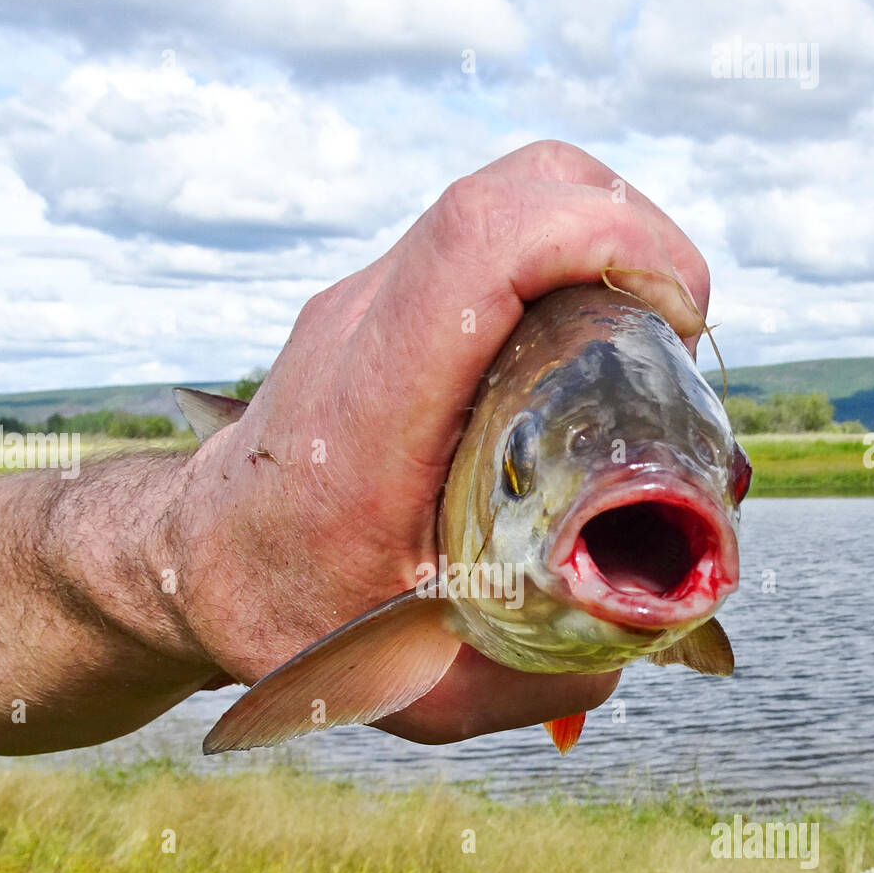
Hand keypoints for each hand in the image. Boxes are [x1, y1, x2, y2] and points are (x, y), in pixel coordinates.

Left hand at [171, 141, 711, 743]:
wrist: (195, 562)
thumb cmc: (295, 622)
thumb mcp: (419, 684)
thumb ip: (541, 675)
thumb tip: (648, 624)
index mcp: (369, 416)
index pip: (480, 246)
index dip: (608, 240)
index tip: (678, 319)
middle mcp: (361, 329)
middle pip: (513, 188)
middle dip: (633, 232)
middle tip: (676, 338)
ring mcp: (365, 299)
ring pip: (509, 194)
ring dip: (604, 241)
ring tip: (645, 342)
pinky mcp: (382, 300)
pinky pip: (489, 234)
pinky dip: (564, 260)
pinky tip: (586, 350)